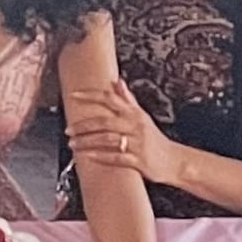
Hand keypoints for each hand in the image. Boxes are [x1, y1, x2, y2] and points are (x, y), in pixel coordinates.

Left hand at [65, 73, 182, 191]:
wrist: (173, 160)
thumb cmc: (154, 138)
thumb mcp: (142, 116)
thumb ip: (128, 99)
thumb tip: (117, 81)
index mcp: (134, 113)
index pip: (110, 99)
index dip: (90, 96)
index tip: (73, 95)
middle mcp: (134, 125)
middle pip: (105, 121)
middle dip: (84, 125)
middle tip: (68, 130)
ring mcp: (137, 143)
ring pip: (107, 139)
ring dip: (87, 142)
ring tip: (73, 145)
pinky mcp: (139, 160)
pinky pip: (117, 158)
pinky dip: (101, 157)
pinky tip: (88, 157)